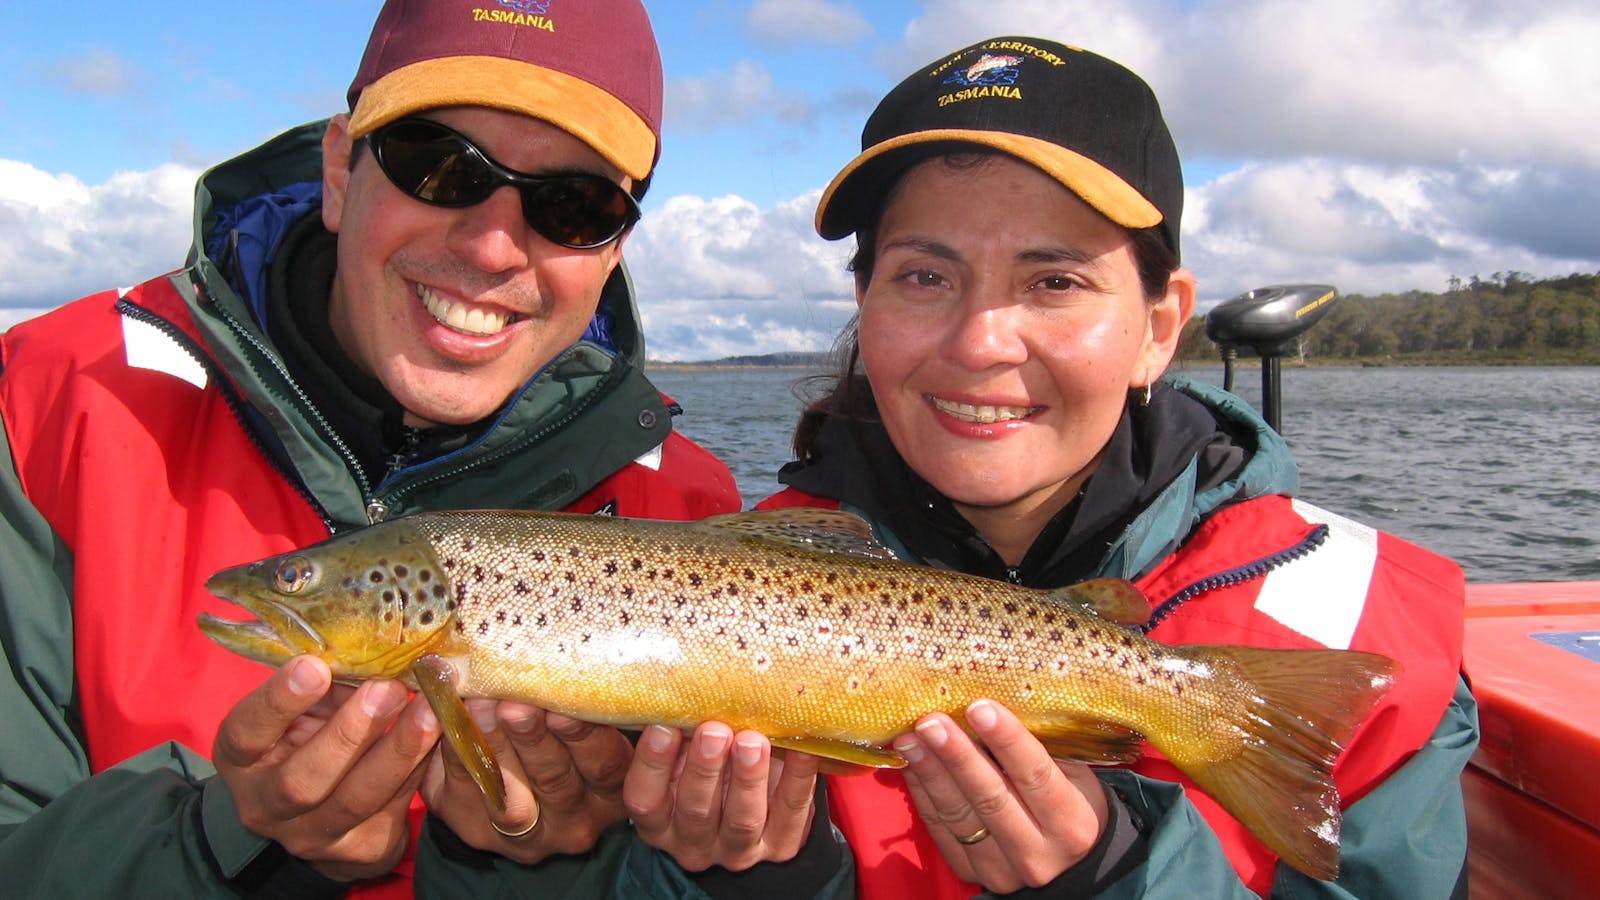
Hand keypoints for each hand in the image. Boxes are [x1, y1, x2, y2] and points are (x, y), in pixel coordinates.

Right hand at [212, 655, 440, 882]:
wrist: (315, 813)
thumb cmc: (308, 736)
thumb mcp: (302, 708)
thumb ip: (325, 685)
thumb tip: (370, 651)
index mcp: (242, 759)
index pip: (246, 733)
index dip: (279, 702)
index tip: (314, 666)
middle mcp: (267, 806)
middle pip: (303, 781)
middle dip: (349, 733)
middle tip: (388, 689)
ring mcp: (314, 836)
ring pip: (357, 800)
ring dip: (398, 751)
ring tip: (429, 709)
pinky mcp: (362, 849)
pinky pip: (396, 807)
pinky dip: (420, 767)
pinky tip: (442, 734)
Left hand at [421, 700, 630, 863]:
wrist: (506, 777)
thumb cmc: (556, 730)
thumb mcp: (583, 718)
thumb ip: (580, 697)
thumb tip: (566, 649)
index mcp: (610, 789)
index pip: (608, 766)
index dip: (590, 738)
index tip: (565, 710)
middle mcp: (576, 818)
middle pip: (557, 779)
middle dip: (533, 738)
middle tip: (515, 705)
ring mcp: (527, 834)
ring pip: (510, 797)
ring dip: (493, 747)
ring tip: (479, 706)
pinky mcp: (478, 830)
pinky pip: (465, 792)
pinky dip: (454, 752)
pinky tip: (448, 718)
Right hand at [624, 722, 820, 871]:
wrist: (761, 797)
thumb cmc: (709, 760)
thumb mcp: (685, 750)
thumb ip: (678, 729)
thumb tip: (673, 684)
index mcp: (658, 818)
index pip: (645, 799)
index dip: (652, 765)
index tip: (663, 726)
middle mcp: (693, 840)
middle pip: (694, 810)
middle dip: (705, 769)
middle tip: (714, 730)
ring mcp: (737, 849)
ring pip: (742, 820)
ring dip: (748, 778)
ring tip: (753, 741)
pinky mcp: (781, 845)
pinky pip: (791, 813)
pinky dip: (798, 778)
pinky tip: (802, 749)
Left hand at [892, 700, 1108, 892]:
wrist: (1070, 865)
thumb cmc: (1073, 805)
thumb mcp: (1075, 778)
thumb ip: (1044, 749)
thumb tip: (1000, 702)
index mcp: (1071, 823)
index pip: (1036, 776)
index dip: (1007, 740)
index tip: (979, 707)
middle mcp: (1038, 852)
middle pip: (991, 798)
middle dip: (957, 756)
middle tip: (931, 722)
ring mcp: (1002, 869)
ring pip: (959, 816)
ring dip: (931, 773)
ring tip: (910, 739)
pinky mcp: (971, 873)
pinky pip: (940, 830)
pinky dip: (923, 795)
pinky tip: (911, 764)